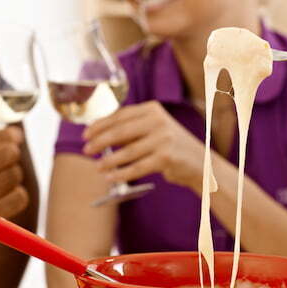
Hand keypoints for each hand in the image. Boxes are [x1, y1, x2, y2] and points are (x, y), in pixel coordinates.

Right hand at [0, 127, 28, 249]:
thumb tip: (15, 133)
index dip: (11, 137)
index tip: (12, 140)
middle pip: (9, 154)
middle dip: (11, 155)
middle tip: (5, 162)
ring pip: (14, 176)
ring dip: (13, 176)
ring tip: (1, 181)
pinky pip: (18, 199)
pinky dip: (17, 195)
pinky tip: (5, 196)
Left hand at [83, 101, 204, 188]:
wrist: (200, 163)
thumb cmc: (171, 147)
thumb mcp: (153, 130)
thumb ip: (131, 131)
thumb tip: (99, 136)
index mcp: (153, 110)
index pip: (120, 115)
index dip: (100, 125)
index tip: (86, 134)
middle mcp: (159, 121)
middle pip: (121, 131)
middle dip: (100, 141)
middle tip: (86, 150)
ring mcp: (164, 139)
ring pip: (128, 151)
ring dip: (109, 160)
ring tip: (97, 167)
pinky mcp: (166, 158)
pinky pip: (137, 167)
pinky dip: (121, 174)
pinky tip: (111, 177)